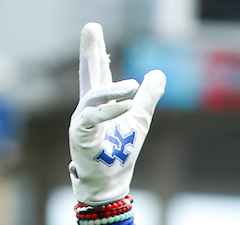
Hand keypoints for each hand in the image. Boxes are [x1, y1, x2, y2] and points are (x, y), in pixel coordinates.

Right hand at [68, 22, 164, 205]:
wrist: (110, 181)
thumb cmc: (120, 152)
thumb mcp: (139, 119)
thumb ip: (147, 97)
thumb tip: (158, 72)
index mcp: (100, 102)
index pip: (99, 72)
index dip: (98, 52)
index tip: (93, 30)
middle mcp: (87, 107)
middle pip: (89, 74)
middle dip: (90, 51)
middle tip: (91, 27)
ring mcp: (81, 120)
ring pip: (94, 97)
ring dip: (113, 90)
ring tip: (132, 85)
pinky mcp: (81, 135)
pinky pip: (93, 119)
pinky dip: (110, 111)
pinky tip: (127, 105)